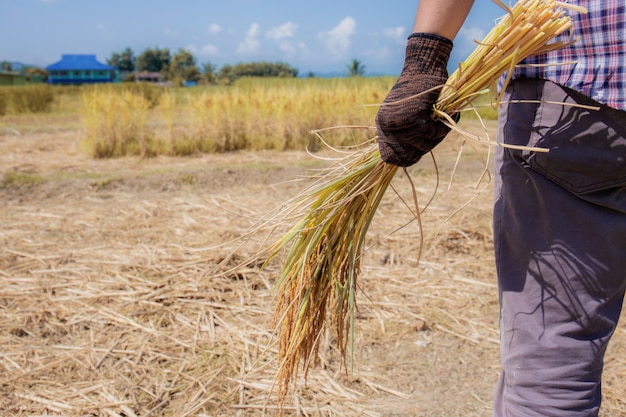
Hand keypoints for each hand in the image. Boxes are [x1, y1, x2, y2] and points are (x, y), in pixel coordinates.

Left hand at [376, 33, 454, 166]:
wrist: (423, 66)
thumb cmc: (418, 89)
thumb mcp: (405, 113)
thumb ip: (404, 133)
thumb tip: (408, 159)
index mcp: (383, 125)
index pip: (390, 156)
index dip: (405, 158)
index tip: (418, 153)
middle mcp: (388, 125)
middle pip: (409, 154)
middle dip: (424, 148)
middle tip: (435, 134)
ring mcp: (401, 122)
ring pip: (423, 145)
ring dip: (437, 136)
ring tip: (442, 122)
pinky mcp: (416, 116)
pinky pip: (433, 133)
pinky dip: (443, 127)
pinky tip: (448, 114)